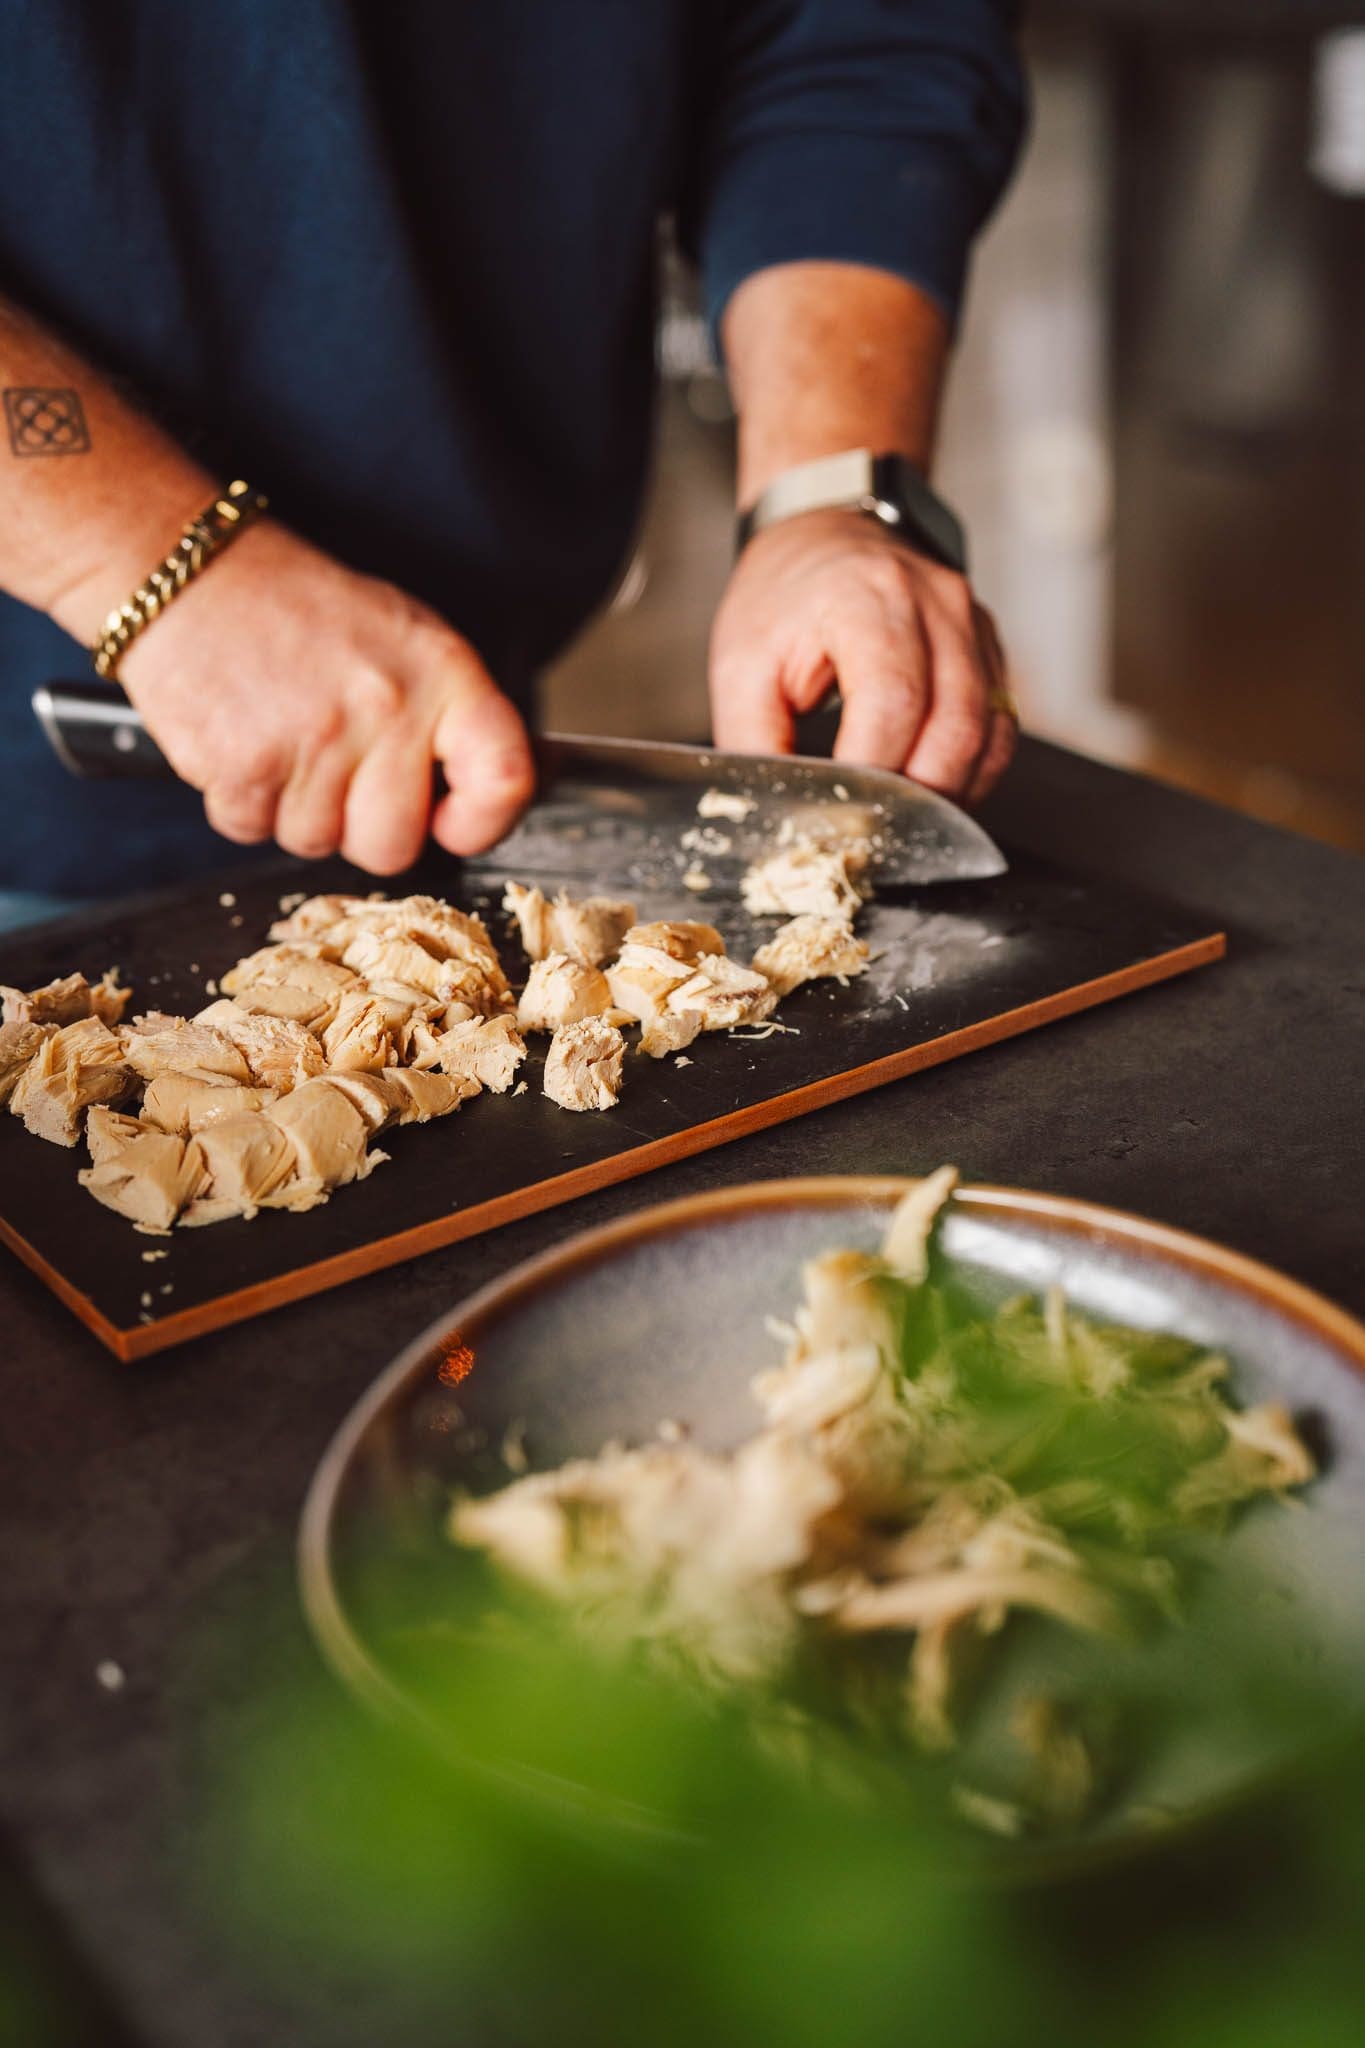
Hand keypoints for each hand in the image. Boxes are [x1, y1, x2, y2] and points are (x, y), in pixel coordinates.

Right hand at [117, 522, 534, 871]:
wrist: (189, 571)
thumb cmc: (299, 609)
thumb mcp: (404, 638)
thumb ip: (454, 718)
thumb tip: (511, 787)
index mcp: (442, 673)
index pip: (505, 779)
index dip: (484, 823)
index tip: (455, 822)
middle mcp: (386, 708)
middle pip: (394, 847)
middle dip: (362, 828)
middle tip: (338, 771)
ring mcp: (314, 741)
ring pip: (317, 845)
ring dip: (295, 810)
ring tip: (284, 738)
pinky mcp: (243, 767)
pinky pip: (252, 833)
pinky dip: (244, 803)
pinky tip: (246, 742)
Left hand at [709, 509, 1016, 803]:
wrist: (827, 530)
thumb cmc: (784, 596)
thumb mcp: (741, 664)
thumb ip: (754, 742)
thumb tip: (775, 815)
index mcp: (868, 599)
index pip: (893, 704)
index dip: (873, 771)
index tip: (844, 813)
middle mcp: (936, 607)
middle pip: (955, 728)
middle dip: (917, 798)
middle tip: (876, 832)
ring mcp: (972, 626)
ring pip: (989, 734)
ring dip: (951, 793)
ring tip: (904, 822)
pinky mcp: (989, 649)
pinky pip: (1001, 726)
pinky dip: (974, 771)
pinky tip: (936, 792)